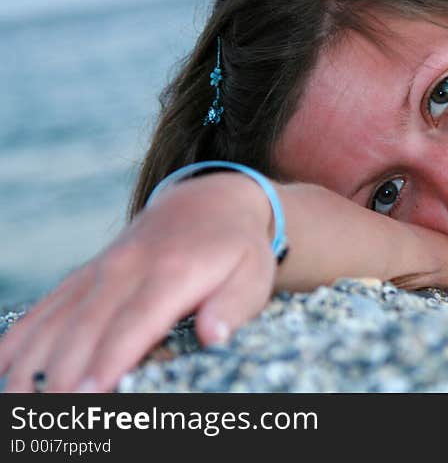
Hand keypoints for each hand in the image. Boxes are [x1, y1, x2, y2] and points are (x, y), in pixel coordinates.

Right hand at [0, 173, 276, 392]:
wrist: (208, 200)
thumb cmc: (236, 249)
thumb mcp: (252, 275)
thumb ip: (233, 307)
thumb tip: (213, 336)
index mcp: (171, 273)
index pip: (133, 325)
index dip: (108, 363)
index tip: (89, 397)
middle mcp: (126, 270)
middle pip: (84, 331)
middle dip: (63, 378)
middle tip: (53, 418)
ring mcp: (99, 272)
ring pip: (54, 324)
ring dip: (32, 367)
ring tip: (21, 405)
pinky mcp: (84, 277)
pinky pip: (43, 311)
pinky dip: (20, 343)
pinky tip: (3, 372)